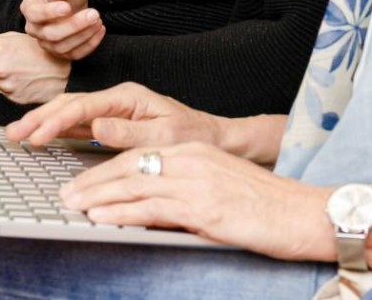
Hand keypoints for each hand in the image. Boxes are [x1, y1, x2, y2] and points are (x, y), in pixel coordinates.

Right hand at [6, 82, 227, 152]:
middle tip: (12, 133)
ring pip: (69, 113)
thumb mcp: (165, 135)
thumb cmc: (193, 136)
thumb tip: (96, 126)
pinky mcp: (112, 124)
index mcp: (128, 96)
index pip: (82, 106)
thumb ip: (130, 131)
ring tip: (17, 134)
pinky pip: (78, 125)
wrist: (213, 138)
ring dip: (42, 123)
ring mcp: (113, 111)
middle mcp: (117, 100)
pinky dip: (57, 130)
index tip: (36, 136)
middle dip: (39, 118)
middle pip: (69, 105)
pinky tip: (41, 136)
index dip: (56, 121)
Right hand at [20, 0, 104, 59]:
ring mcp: (46, 43)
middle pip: (50, 34)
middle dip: (74, 25)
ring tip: (98, 20)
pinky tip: (100, 30)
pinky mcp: (60, 53)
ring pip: (62, 47)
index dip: (50, 12)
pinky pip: (74, 55)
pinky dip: (89, 45)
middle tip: (94, 13)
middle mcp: (34, 28)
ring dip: (83, 35)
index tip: (68, 7)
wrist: (72, 1)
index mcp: (30, 7)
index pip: (35, 14)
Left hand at [59, 142, 332, 260]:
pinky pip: (151, 208)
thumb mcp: (220, 189)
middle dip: (92, 181)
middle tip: (66, 194)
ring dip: (96, 197)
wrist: (304, 214)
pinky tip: (100, 217)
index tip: (83, 183)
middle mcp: (192, 161)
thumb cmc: (268, 207)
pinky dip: (120, 212)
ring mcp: (196, 182)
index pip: (139, 157)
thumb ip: (187, 190)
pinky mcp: (202, 207)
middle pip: (128, 167)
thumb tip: (153, 206)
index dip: (105, 170)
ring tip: (72, 205)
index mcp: (196, 153)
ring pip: (133, 185)